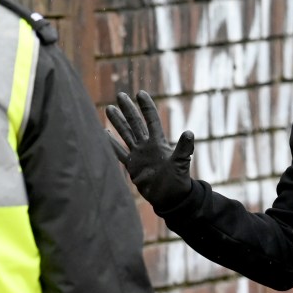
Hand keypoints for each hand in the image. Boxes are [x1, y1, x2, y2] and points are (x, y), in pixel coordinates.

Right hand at [106, 90, 193, 208]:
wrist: (169, 198)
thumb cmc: (178, 181)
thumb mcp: (181, 163)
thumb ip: (184, 148)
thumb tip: (189, 132)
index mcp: (158, 143)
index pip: (151, 121)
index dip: (146, 107)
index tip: (140, 93)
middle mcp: (147, 146)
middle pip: (135, 124)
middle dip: (128, 110)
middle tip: (120, 95)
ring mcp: (138, 155)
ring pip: (125, 135)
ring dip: (117, 122)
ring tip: (108, 108)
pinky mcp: (132, 167)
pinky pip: (119, 153)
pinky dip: (111, 144)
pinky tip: (103, 134)